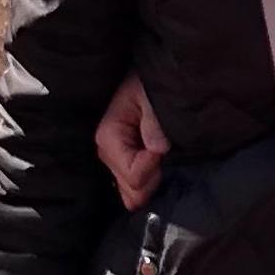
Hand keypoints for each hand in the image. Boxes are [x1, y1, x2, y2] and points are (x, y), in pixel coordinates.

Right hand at [94, 72, 168, 209]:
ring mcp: (117, 162)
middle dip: (154, 178)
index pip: (133, 176)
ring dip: (154, 180)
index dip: (154, 166)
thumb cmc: (148, 82)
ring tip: (163, 155)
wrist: (148, 79)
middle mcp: (108, 154)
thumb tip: (157, 149)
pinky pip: (138, 188)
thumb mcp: (151, 94)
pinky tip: (161, 164)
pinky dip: (152, 182)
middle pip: (132, 191)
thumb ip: (154, 122)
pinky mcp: (128, 165)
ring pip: (134, 195)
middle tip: (166, 151)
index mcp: (109, 136)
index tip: (165, 146)